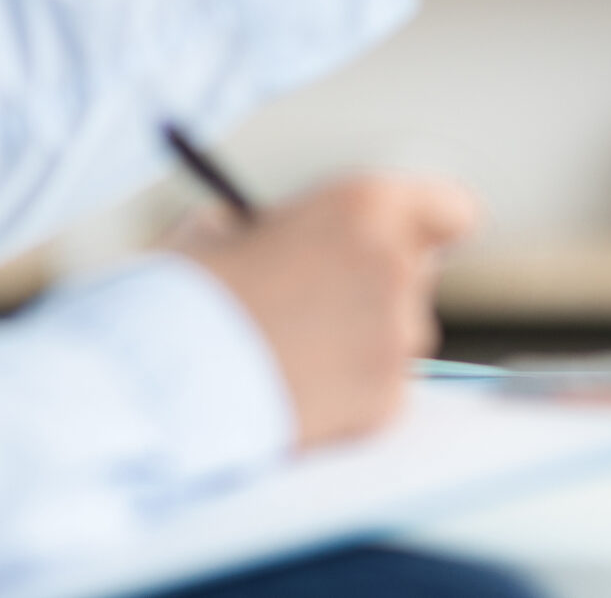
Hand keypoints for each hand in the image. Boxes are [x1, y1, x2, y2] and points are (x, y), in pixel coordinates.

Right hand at [183, 173, 479, 447]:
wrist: (160, 384)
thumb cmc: (183, 295)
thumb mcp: (221, 226)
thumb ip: (277, 224)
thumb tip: (280, 232)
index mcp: (365, 206)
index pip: (449, 207)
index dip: (428, 222)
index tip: (410, 235)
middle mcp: (396, 269)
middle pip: (417, 274)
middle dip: (375, 284)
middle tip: (317, 300)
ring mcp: (397, 342)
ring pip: (399, 336)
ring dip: (362, 340)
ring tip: (293, 351)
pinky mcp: (385, 404)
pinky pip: (380, 389)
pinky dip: (349, 391)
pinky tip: (294, 387)